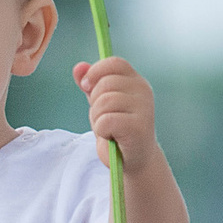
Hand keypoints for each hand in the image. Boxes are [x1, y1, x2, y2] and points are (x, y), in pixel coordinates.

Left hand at [76, 56, 158, 172]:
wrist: (132, 159)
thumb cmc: (116, 129)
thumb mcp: (100, 103)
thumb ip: (90, 84)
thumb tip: (78, 67)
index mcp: (136, 81)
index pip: (114, 63)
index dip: (96, 72)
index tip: (87, 87)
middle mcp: (143, 91)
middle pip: (105, 84)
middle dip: (94, 102)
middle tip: (104, 118)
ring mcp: (144, 108)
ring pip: (104, 102)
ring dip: (97, 118)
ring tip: (108, 129)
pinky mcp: (139, 127)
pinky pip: (106, 120)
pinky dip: (101, 130)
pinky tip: (112, 136)